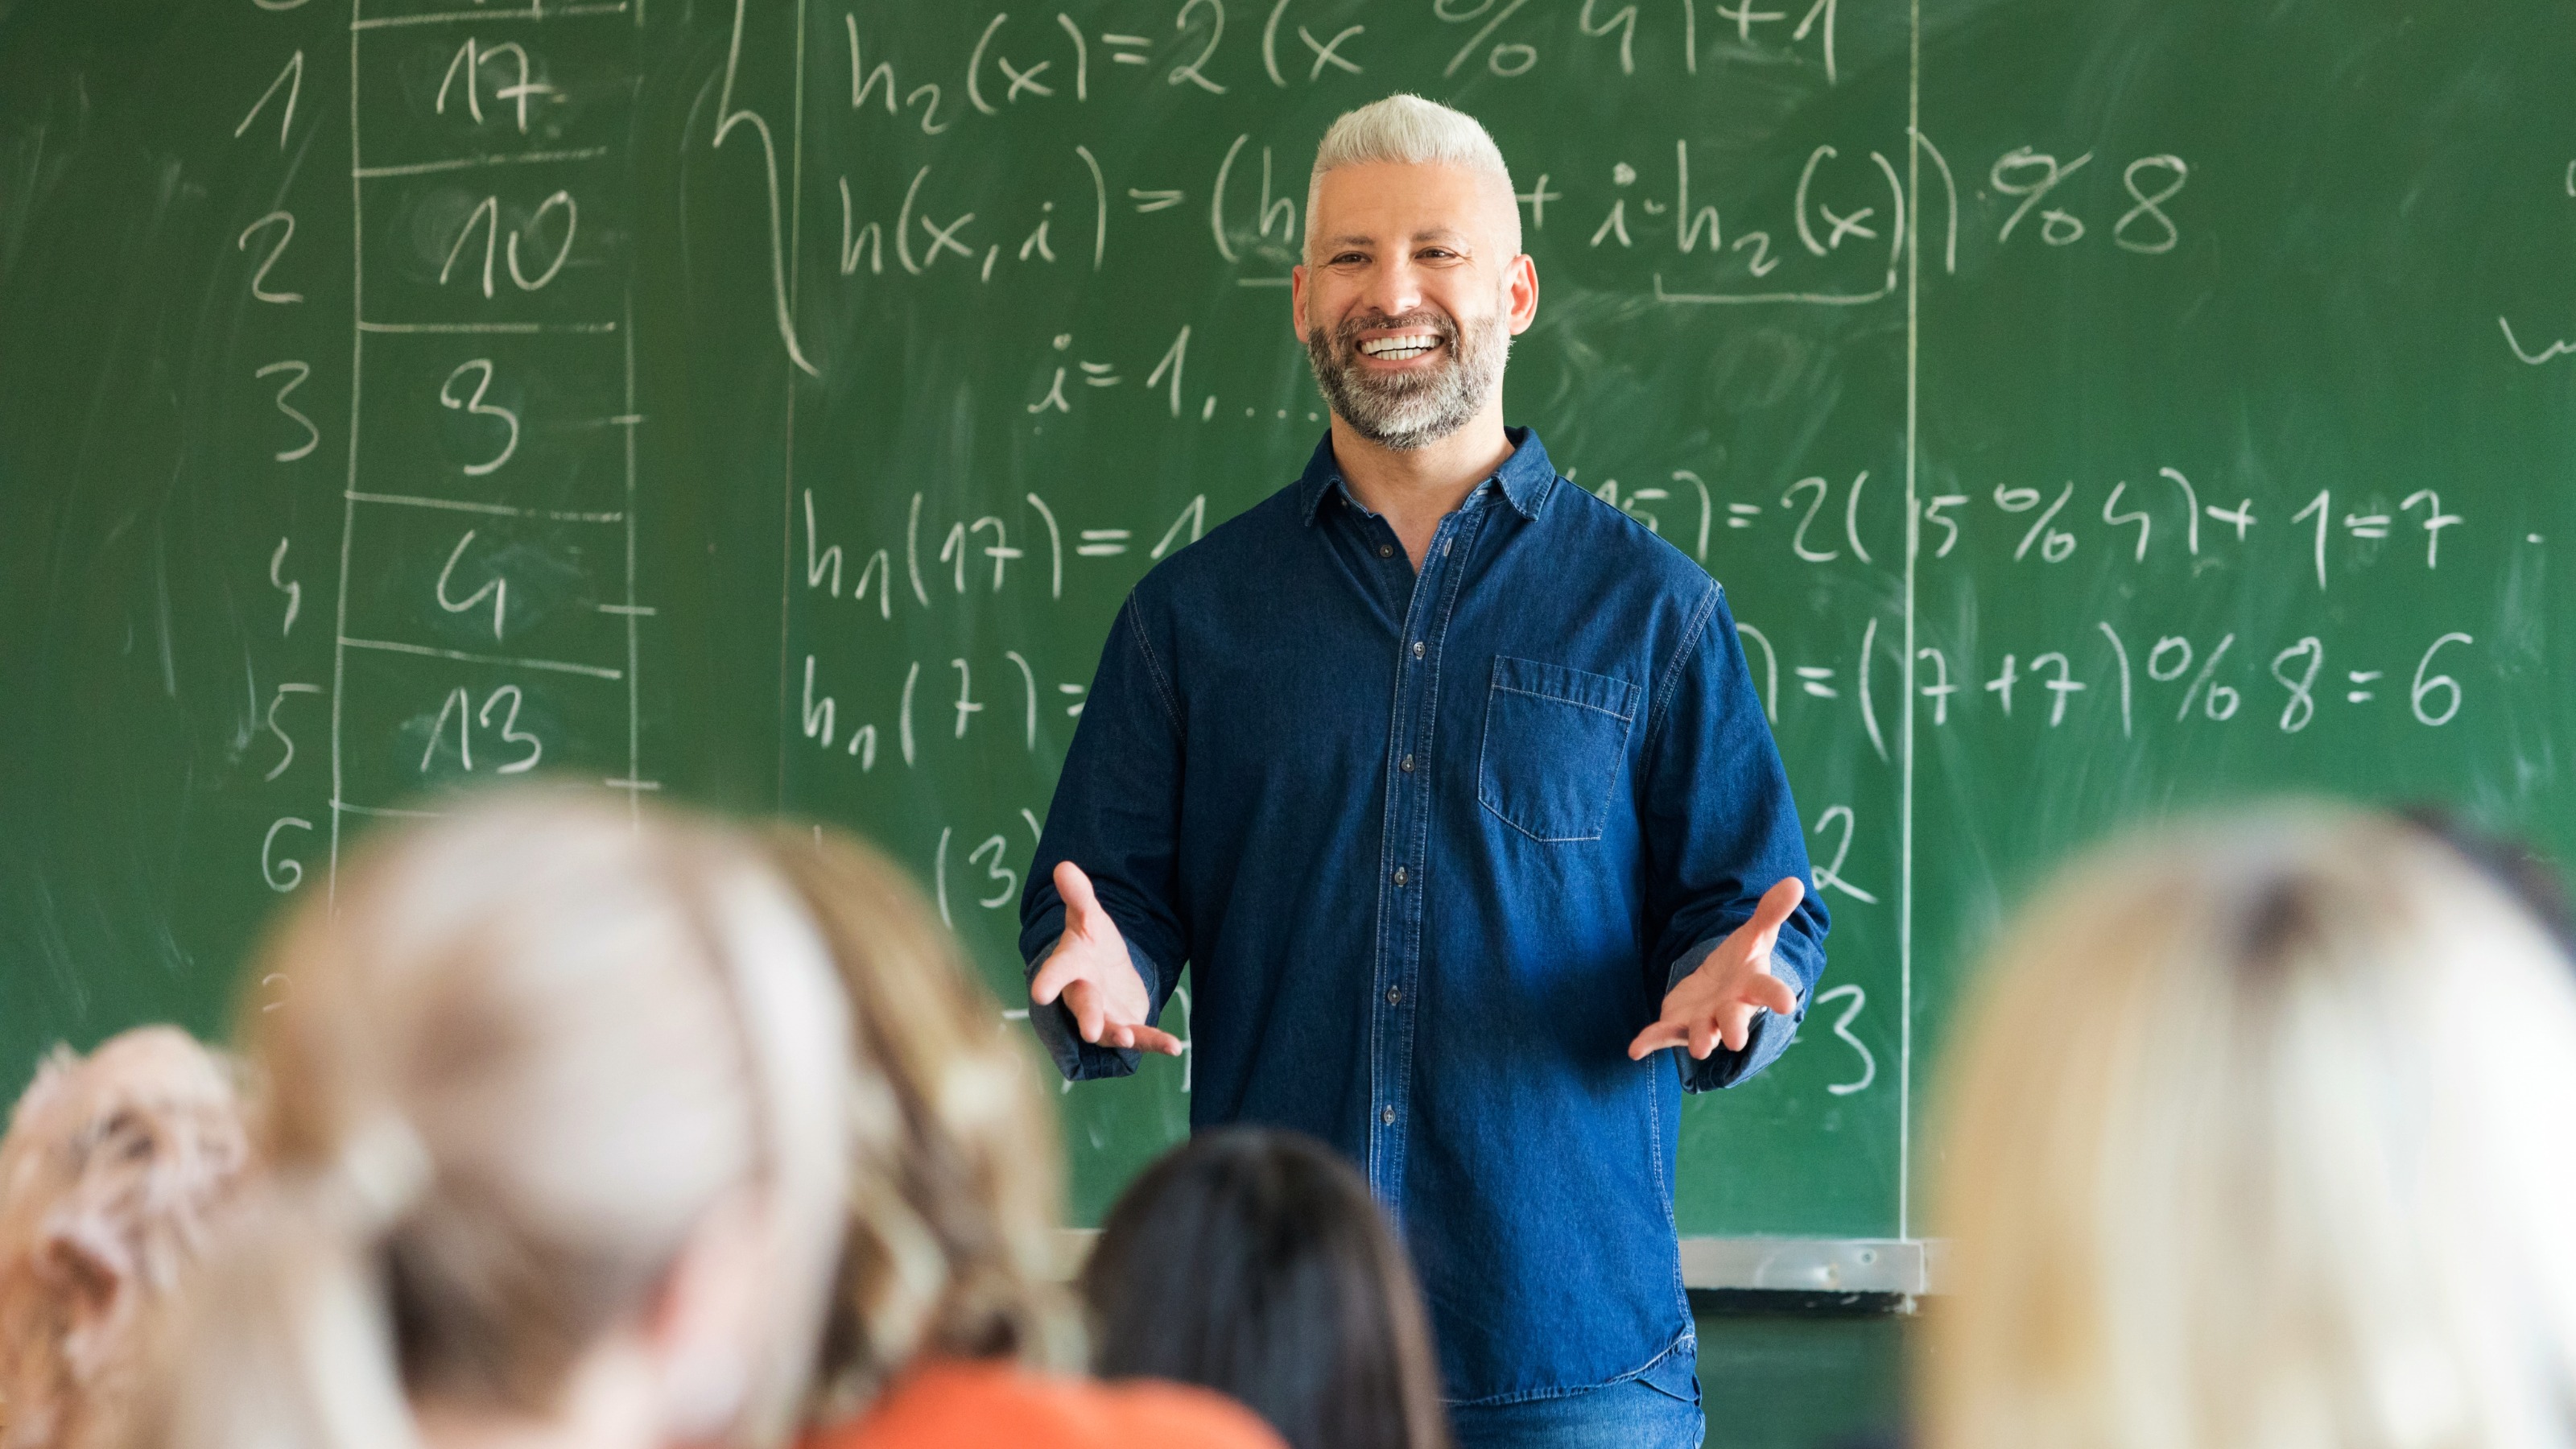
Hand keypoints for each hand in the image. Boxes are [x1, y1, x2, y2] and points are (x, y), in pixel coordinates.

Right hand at [1028, 862, 1182, 1055]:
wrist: (1105, 971)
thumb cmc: (1091, 943)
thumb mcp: (1089, 917)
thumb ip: (1079, 896)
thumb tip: (1063, 866)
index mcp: (1071, 965)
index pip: (1058, 971)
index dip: (1049, 980)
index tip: (1040, 993)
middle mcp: (1083, 994)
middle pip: (1084, 1005)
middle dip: (1087, 1016)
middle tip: (1090, 1031)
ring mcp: (1104, 1015)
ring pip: (1110, 1028)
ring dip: (1118, 1034)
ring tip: (1128, 1039)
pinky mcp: (1127, 1025)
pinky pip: (1142, 1037)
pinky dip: (1157, 1043)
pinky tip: (1175, 1047)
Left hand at [1627, 877, 1805, 1060]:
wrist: (1719, 987)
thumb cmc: (1742, 963)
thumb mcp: (1755, 935)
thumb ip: (1771, 912)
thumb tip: (1796, 882)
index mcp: (1752, 986)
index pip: (1769, 990)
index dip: (1778, 996)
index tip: (1787, 1004)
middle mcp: (1731, 1009)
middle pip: (1734, 1019)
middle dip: (1734, 1028)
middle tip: (1736, 1040)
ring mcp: (1705, 1020)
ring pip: (1703, 1033)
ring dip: (1700, 1039)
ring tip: (1699, 1049)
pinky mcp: (1678, 1024)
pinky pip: (1663, 1034)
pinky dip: (1649, 1042)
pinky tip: (1635, 1050)